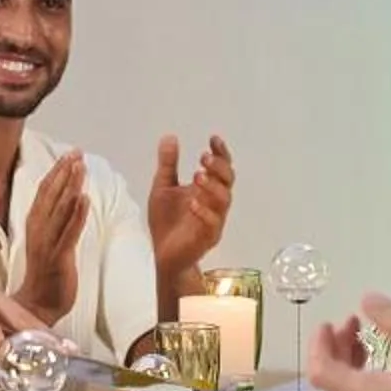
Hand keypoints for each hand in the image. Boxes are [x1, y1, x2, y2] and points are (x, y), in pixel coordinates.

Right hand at [10, 151, 89, 323]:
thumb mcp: (48, 242)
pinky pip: (68, 233)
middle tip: (76, 153)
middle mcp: (38, 231)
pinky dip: (76, 215)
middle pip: (50, 195)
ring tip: (80, 167)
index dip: (56, 172)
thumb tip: (68, 201)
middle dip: (64, 172)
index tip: (69, 155)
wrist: (37, 306)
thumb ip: (56, 222)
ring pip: (59, 209)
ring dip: (70, 186)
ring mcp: (47, 244)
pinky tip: (84, 199)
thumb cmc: (45, 275)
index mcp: (35, 225)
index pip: (44, 192)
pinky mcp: (58, 258)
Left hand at [147, 134, 233, 278]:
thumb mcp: (163, 187)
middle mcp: (214, 202)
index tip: (213, 139)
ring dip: (213, 186)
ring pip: (224, 200)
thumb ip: (168, 164)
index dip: (221, 152)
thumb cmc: (166, 221)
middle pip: (228, 180)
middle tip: (204, 158)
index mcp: (206, 188)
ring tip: (197, 176)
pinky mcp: (208, 237)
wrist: (163, 254)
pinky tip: (192, 203)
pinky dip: (204, 212)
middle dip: (219, 167)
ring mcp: (214, 220)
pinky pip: (212, 223)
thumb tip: (170, 136)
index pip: (220, 167)